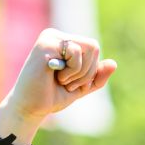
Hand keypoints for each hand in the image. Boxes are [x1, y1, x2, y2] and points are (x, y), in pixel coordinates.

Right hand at [0, 28, 116, 127]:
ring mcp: (50, 38)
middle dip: (87, 72)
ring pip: (88, 48)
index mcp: (63, 43)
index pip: (93, 48)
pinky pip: (76, 52)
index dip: (90, 70)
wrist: (31, 108)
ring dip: (79, 73)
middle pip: (94, 46)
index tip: (72, 81)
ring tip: (60, 80)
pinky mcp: (46, 44)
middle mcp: (56, 36)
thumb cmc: (52, 96)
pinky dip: (72, 71)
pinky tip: (55, 76)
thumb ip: (98, 76)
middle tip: (66, 82)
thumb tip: (114, 63)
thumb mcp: (82, 87)